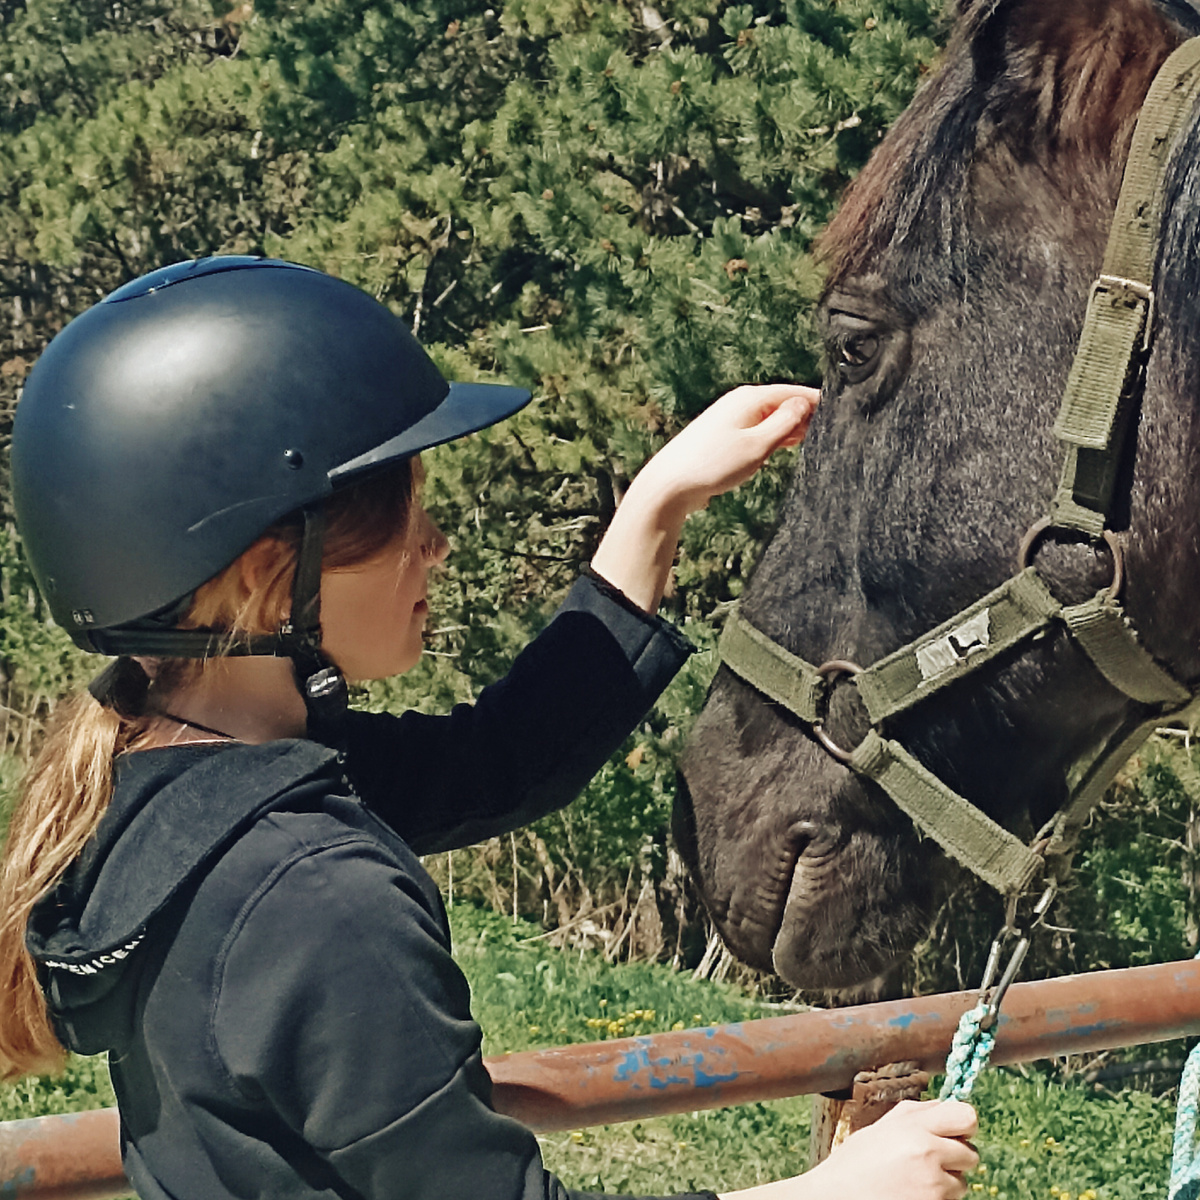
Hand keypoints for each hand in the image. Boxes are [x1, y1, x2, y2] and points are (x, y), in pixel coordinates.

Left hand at [590, 384, 817, 612]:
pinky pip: (759, 433)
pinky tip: (785, 450)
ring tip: (815, 443)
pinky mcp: (726, 439)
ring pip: (773, 420)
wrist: (670, 485)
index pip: (796, 393)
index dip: (820, 404)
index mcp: (750, 398)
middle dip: (808, 417)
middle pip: (785, 404)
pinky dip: (775, 439)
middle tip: (834, 434)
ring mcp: (732, 421)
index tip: (845, 414)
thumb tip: (804, 405)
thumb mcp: (757, 445)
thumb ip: (785, 423)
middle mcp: (741, 404)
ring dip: (792, 430)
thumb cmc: (712, 465)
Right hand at [718, 1100, 977, 1199]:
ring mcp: (932, 1184)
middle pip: (971, 1153)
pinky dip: (938, 1199)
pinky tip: (912, 1193)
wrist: (834, 1198)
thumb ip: (914, 1115)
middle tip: (932, 1161)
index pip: (966, 1116)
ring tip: (914, 1181)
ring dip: (947, 1183)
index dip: (963, 1125)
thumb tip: (944, 1107)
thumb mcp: (880, 1129)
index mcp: (912, 1126)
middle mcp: (927, 1152)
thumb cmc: (854, 1165)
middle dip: (956, 1159)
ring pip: (962, 1183)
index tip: (955, 1132)